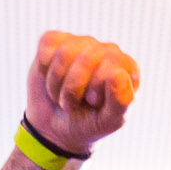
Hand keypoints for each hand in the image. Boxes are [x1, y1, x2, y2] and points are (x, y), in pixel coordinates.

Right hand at [26, 31, 139, 155]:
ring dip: (57, 83)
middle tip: (72, 104)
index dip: (95, 86)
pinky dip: (44, 69)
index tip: (92, 102)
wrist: (54, 128)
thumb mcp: (107, 122)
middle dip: (73, 88)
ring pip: (64, 53)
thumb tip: (118, 74)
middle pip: (86, 58)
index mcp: (126, 68)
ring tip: (62, 96)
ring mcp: (82, 43)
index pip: (112, 63)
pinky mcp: (57, 41)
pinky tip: (50, 79)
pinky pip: (47, 46)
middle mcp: (106, 50)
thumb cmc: (87, 124)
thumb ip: (120, 102)